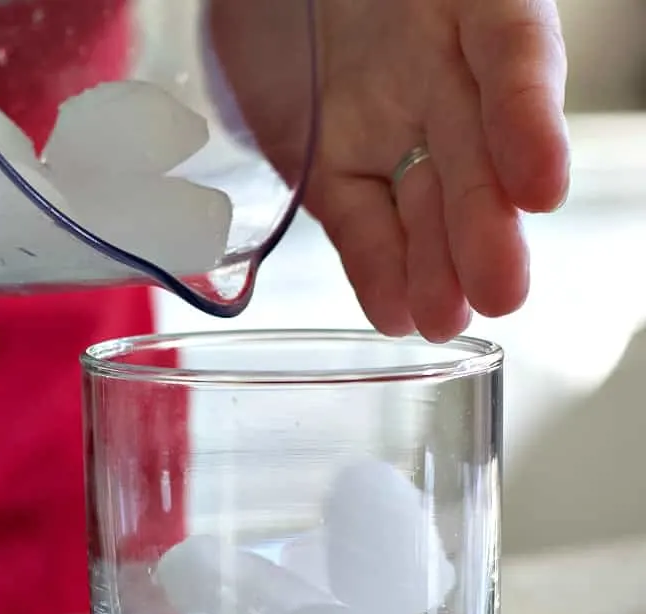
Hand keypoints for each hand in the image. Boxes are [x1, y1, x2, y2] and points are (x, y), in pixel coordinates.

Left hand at [210, 0, 569, 340]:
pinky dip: (377, 270)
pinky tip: (394, 311)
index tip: (539, 189)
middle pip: (472, 157)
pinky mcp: (336, 172)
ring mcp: (387, 127)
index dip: (527, 123)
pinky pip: (361, 224)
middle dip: (485, 227)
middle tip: (499, 291)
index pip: (511, 59)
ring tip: (443, 319)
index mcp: (468, 8)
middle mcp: (440, 75)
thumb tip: (478, 66)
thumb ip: (459, 21)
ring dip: (436, 267)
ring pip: (423, 204)